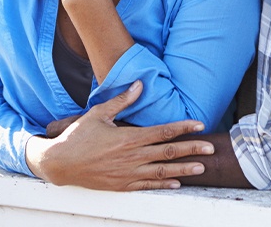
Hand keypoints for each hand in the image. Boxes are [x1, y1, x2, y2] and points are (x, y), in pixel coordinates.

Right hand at [26, 81, 214, 190]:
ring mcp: (128, 173)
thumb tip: (140, 84)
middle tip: (210, 149)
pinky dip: (164, 185)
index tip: (199, 126)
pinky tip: (177, 184)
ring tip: (201, 168)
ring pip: (162, 172)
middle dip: (192, 150)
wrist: (60, 163)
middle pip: (168, 153)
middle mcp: (132, 157)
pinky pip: (147, 186)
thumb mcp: (99, 113)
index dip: (183, 128)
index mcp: (129, 137)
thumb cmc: (78, 136)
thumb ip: (122, 100)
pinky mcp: (122, 185)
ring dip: (183, 169)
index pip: (163, 132)